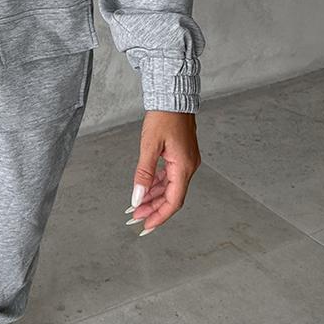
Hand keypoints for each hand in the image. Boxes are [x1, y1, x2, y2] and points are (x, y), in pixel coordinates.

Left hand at [125, 111, 201, 235]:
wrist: (173, 97)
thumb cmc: (164, 116)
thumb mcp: (150, 145)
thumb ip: (144, 174)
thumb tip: (138, 197)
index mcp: (184, 167)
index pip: (173, 201)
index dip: (160, 216)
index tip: (146, 226)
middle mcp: (188, 167)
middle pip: (171, 197)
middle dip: (153, 209)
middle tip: (135, 218)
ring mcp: (186, 162)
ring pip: (170, 187)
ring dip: (154, 198)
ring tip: (136, 207)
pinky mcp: (181, 156)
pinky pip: (169, 176)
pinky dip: (157, 185)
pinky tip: (146, 189)